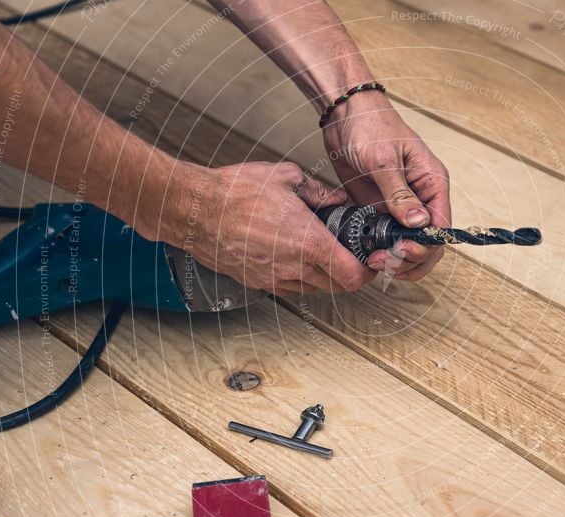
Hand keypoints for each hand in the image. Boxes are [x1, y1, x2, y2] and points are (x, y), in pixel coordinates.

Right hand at [138, 160, 375, 295]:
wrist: (195, 210)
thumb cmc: (236, 193)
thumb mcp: (288, 178)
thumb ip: (320, 191)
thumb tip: (337, 198)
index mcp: (310, 244)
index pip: (354, 277)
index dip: (368, 271)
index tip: (369, 259)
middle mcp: (295, 268)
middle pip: (338, 287)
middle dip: (350, 272)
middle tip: (350, 254)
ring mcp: (275, 279)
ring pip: (315, 289)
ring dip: (325, 276)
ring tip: (321, 252)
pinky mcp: (258, 282)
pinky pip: (291, 287)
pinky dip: (301, 276)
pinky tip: (295, 254)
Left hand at [322, 91, 450, 280]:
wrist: (344, 114)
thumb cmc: (369, 125)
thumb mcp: (383, 160)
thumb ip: (399, 193)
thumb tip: (419, 224)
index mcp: (432, 183)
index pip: (441, 227)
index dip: (424, 246)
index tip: (400, 251)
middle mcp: (422, 198)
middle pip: (428, 243)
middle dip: (409, 259)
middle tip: (383, 262)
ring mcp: (401, 206)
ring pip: (409, 245)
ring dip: (395, 260)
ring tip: (373, 261)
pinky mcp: (382, 209)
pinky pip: (387, 238)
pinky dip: (380, 250)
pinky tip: (366, 253)